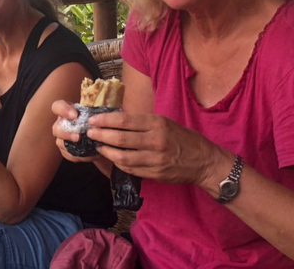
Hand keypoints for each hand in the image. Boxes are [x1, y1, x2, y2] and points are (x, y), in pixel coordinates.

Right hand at [51, 100, 101, 162]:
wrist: (102, 137)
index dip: (63, 110)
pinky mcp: (67, 150)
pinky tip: (90, 156)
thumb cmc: (99, 121)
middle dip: (66, 133)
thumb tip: (106, 111)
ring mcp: (63, 138)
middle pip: (56, 128)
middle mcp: (62, 124)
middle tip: (78, 136)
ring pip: (60, 142)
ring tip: (86, 148)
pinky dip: (79, 156)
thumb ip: (97, 112)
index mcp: (68, 111)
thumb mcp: (98, 113)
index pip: (57, 107)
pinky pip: (68, 154)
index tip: (74, 115)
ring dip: (72, 146)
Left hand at [87, 111, 225, 184]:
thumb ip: (143, 123)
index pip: (125, 120)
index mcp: (158, 124)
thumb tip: (117, 119)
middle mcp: (156, 141)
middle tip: (90, 133)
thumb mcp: (165, 123)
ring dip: (106, 151)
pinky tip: (111, 158)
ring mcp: (155, 159)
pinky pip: (131, 169)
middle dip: (101, 135)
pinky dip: (118, 163)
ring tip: (98, 146)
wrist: (204, 161)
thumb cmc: (183, 138)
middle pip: (121, 138)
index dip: (106, 120)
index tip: (94, 119)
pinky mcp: (155, 174)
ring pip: (123, 157)